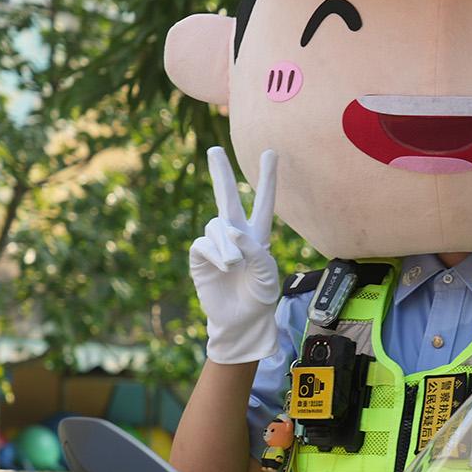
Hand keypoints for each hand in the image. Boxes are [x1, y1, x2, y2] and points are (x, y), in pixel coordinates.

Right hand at [189, 147, 282, 364]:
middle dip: (220, 173)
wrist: (242, 320)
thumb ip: (254, 250)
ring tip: (234, 266)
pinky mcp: (201, 257)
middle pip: (226, 197)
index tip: (270, 152)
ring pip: (216, 226)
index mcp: (258, 235)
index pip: (263, 202)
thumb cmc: (259, 296)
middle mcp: (235, 234)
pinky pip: (204, 244)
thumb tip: (229, 230)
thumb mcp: (267, 274)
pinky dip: (216, 253)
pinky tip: (224, 266)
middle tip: (214, 150)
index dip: (267, 178)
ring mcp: (216, 244)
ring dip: (227, 245)